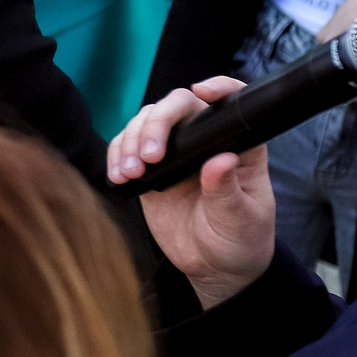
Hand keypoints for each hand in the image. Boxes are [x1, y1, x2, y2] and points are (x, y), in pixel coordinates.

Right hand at [109, 78, 277, 308]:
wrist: (214, 268)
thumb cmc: (240, 242)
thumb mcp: (240, 220)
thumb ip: (227, 191)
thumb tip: (219, 160)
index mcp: (238, 146)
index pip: (230, 104)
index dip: (218, 88)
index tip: (200, 90)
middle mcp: (205, 141)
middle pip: (176, 106)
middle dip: (156, 124)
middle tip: (150, 157)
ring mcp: (175, 152)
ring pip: (145, 122)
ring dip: (131, 141)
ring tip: (131, 173)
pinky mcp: (150, 169)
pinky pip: (124, 148)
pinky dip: (116, 157)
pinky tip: (120, 176)